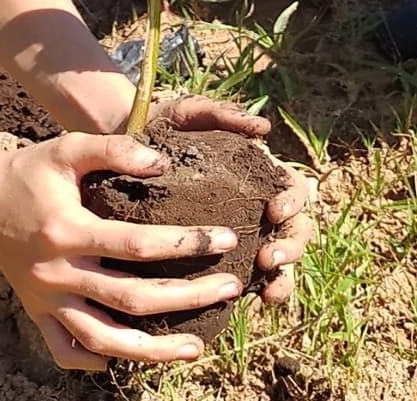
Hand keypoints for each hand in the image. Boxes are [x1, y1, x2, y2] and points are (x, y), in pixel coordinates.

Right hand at [0, 132, 244, 370]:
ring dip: (152, 350)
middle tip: (231, 289)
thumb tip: (163, 162)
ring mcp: (45, 299)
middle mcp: (56, 272)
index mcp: (67, 231)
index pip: (138, 245)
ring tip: (195, 349)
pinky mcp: (36, 313)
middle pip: (131, 299)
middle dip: (188, 298)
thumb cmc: (28, 170)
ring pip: (102, 339)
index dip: (187, 244)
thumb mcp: (66, 148)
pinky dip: (95, 360)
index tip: (227, 239)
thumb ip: (114, 148)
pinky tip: (129, 357)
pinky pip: (65, 349)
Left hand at [148, 95, 313, 303]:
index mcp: (260, 175)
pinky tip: (246, 304)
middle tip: (268, 257)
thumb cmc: (161, 128)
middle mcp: (256, 207)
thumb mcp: (188, 113)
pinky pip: (245, 281)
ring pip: (279, 262)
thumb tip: (263, 129)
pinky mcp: (216, 257)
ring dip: (282, 278)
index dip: (294, 203)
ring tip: (266, 291)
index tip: (273, 211)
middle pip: (295, 230)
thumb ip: (222, 114)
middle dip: (290, 246)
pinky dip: (254, 293)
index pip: (294, 190)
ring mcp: (240, 234)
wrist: (120, 152)